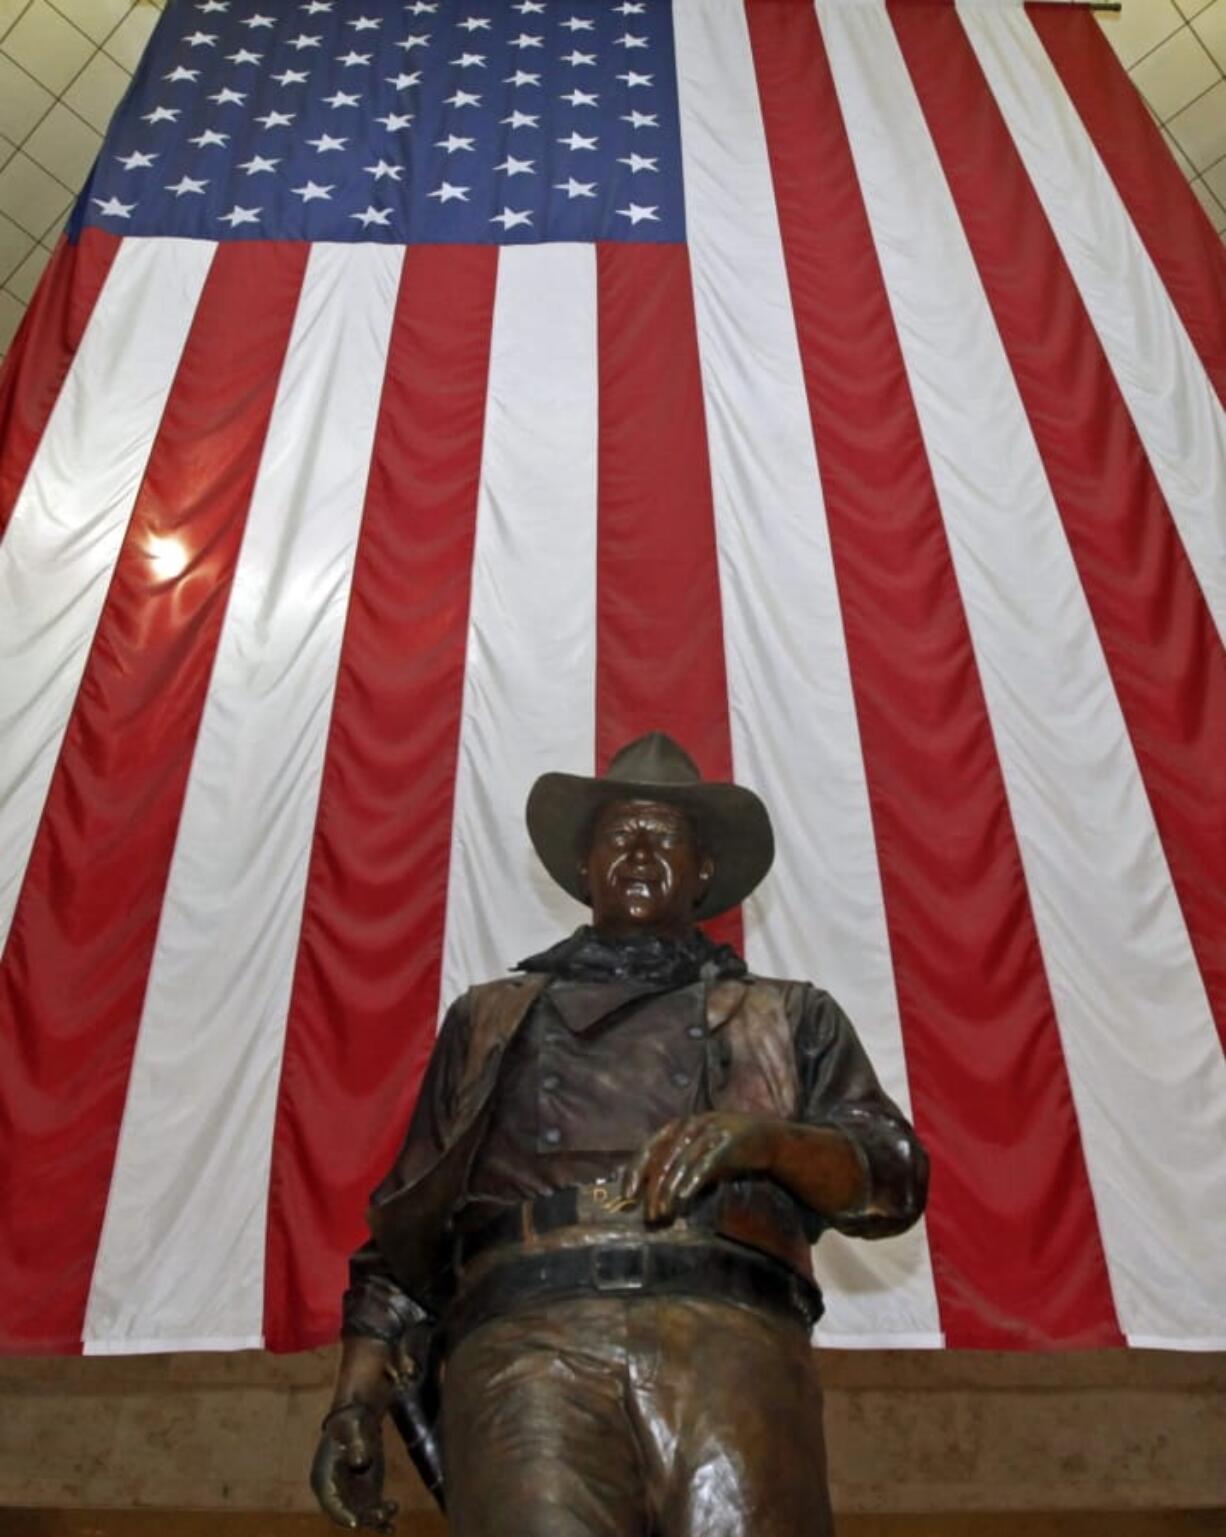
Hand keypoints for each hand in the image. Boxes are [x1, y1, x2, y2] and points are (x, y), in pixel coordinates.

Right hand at [311, 1403, 398, 1532]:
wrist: (358, 1422)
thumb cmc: (351, 1423)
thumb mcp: (352, 1427)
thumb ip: (356, 1444)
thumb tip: (360, 1461)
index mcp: (323, 1478)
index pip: (330, 1502)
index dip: (341, 1515)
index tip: (355, 1523)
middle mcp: (335, 1493)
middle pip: (347, 1513)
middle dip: (363, 1519)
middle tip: (381, 1515)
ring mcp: (351, 1496)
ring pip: (361, 1516)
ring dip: (375, 1519)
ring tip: (392, 1509)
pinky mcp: (366, 1495)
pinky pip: (372, 1512)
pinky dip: (381, 1521)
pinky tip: (391, 1528)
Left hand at [622, 1112, 779, 1223]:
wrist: (766, 1137)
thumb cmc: (725, 1150)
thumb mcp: (696, 1157)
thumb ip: (676, 1172)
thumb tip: (653, 1200)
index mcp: (677, 1127)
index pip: (648, 1149)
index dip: (635, 1173)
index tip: (628, 1198)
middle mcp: (690, 1126)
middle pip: (663, 1160)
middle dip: (654, 1190)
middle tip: (651, 1216)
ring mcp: (709, 1131)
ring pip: (681, 1162)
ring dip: (670, 1190)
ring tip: (665, 1212)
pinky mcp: (727, 1141)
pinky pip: (705, 1162)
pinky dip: (693, 1179)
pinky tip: (684, 1196)